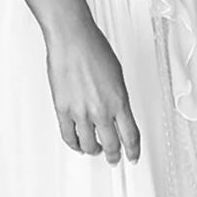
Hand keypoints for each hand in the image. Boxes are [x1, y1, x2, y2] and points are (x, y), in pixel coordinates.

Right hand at [44, 17, 140, 166]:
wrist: (72, 37)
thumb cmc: (93, 47)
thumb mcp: (117, 74)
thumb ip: (118, 97)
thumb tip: (117, 111)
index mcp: (119, 100)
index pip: (131, 136)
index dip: (133, 151)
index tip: (134, 156)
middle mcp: (101, 110)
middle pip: (111, 145)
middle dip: (114, 155)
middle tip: (114, 158)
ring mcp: (81, 112)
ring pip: (89, 145)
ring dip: (94, 150)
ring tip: (94, 150)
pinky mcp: (63, 109)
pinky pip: (69, 136)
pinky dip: (74, 144)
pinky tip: (77, 143)